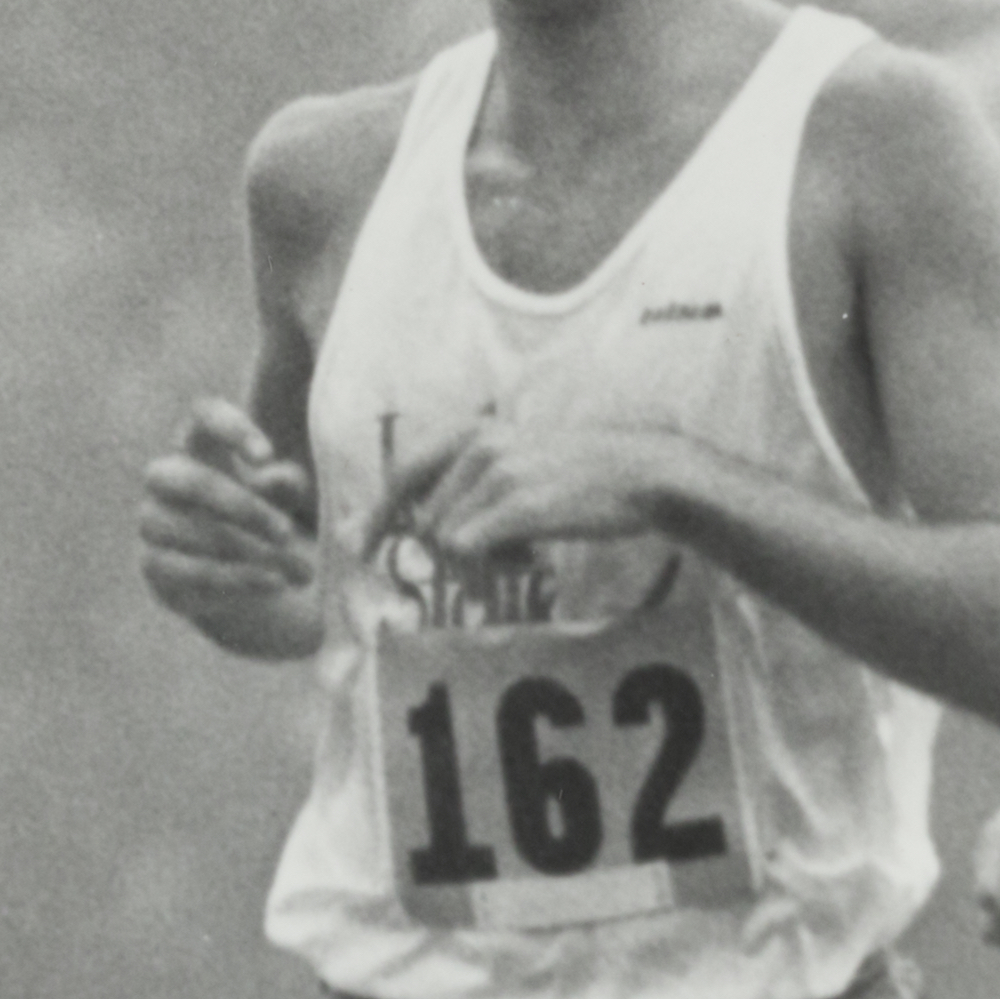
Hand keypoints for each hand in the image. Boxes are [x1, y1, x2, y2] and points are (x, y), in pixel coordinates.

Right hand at [136, 400, 320, 661]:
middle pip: (190, 480)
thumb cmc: (265, 521)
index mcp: (202, 446)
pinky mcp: (153, 566)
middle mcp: (167, 478)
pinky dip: (233, 578)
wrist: (246, 579)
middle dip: (241, 508)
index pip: (204, 416)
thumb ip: (285, 484)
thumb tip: (278, 477)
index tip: (266, 456)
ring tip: (291, 566)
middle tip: (286, 531)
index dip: (231, 429)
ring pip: (181, 530)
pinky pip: (184, 571)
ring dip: (241, 549)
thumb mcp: (284, 500)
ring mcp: (153, 521)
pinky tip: (273, 582)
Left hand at [380, 412, 728, 574]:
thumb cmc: (581, 474)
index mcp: (473, 433)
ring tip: (525, 550)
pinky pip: (469, 549)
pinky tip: (529, 558)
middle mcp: (477, 447)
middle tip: (495, 558)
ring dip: (478, 559)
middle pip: (427, 519)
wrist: (640, 474)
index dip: (378, 513)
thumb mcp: (519, 457)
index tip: (359, 543)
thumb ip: (471, 480)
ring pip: (447, 538)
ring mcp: (497, 474)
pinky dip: (491, 564)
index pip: (404, 473)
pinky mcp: (518, 504)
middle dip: (444, 549)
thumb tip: (425, 526)